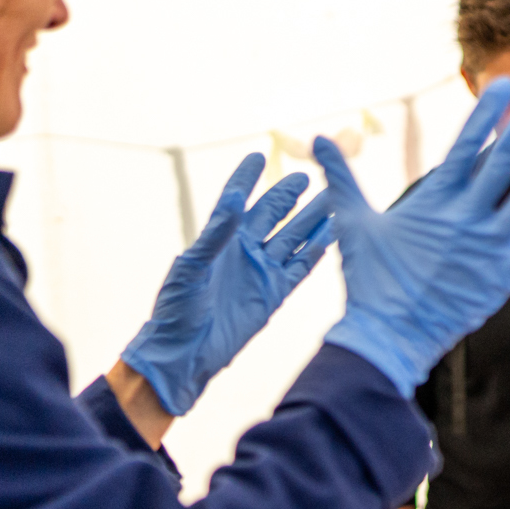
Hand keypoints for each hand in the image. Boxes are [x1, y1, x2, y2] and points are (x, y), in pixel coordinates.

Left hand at [121, 154, 337, 415]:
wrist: (185, 354)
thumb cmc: (177, 310)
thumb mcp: (191, 268)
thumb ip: (216, 234)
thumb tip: (236, 200)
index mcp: (219, 240)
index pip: (236, 200)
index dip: (247, 178)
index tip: (259, 155)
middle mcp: (242, 252)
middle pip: (272, 215)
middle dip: (288, 195)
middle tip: (309, 175)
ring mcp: (260, 272)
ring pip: (292, 239)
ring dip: (311, 220)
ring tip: (332, 200)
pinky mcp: (273, 295)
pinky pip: (299, 268)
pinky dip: (315, 252)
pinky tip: (331, 237)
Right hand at [319, 83, 509, 393]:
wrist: (386, 336)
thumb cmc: (370, 280)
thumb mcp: (354, 222)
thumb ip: (342, 178)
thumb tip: (317, 140)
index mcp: (434, 202)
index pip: (464, 148)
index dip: (485, 116)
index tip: (503, 86)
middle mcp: (466, 219)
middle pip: (501, 164)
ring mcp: (488, 248)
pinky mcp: (504, 278)